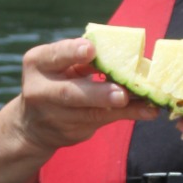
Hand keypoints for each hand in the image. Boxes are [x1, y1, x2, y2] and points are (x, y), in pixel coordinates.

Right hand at [15, 35, 157, 154]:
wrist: (34, 125)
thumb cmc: (56, 81)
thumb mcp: (60, 65)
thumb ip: (83, 59)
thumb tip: (125, 53)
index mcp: (38, 64)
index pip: (55, 56)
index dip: (71, 52)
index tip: (91, 49)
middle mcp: (40, 91)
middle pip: (70, 93)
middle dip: (98, 94)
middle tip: (122, 94)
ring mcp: (55, 116)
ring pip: (91, 113)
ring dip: (122, 109)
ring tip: (147, 105)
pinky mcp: (71, 133)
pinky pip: (103, 121)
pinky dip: (127, 115)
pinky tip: (148, 111)